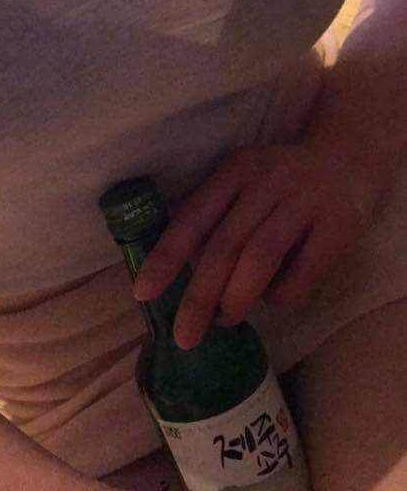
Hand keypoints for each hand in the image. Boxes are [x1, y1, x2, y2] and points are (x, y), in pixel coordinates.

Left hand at [133, 142, 381, 349]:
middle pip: (225, 245)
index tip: (143, 293)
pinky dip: (282, 293)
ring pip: (261, 257)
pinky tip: (273, 299)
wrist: (348, 156)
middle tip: (186, 335)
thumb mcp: (242, 180)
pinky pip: (303, 270)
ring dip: (238, 297)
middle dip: (200, 295)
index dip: (167, 257)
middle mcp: (266, 183)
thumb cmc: (280, 180)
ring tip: (226, 320)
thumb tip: (177, 276)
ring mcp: (303, 202)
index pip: (192, 218)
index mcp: (234, 172)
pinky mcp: (338, 225)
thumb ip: (215, 216)